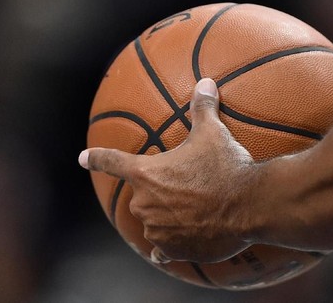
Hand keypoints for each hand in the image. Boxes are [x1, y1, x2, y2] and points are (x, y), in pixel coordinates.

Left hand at [79, 78, 258, 262]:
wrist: (249, 205)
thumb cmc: (227, 167)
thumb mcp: (213, 133)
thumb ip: (203, 108)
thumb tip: (205, 82)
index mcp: (146, 173)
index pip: (112, 161)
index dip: (96, 159)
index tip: (83, 158)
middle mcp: (144, 203)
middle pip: (141, 195)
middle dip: (159, 191)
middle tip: (189, 187)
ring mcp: (156, 230)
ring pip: (153, 222)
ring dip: (166, 218)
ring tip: (193, 211)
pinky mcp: (173, 250)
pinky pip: (162, 250)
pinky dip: (168, 246)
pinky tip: (178, 244)